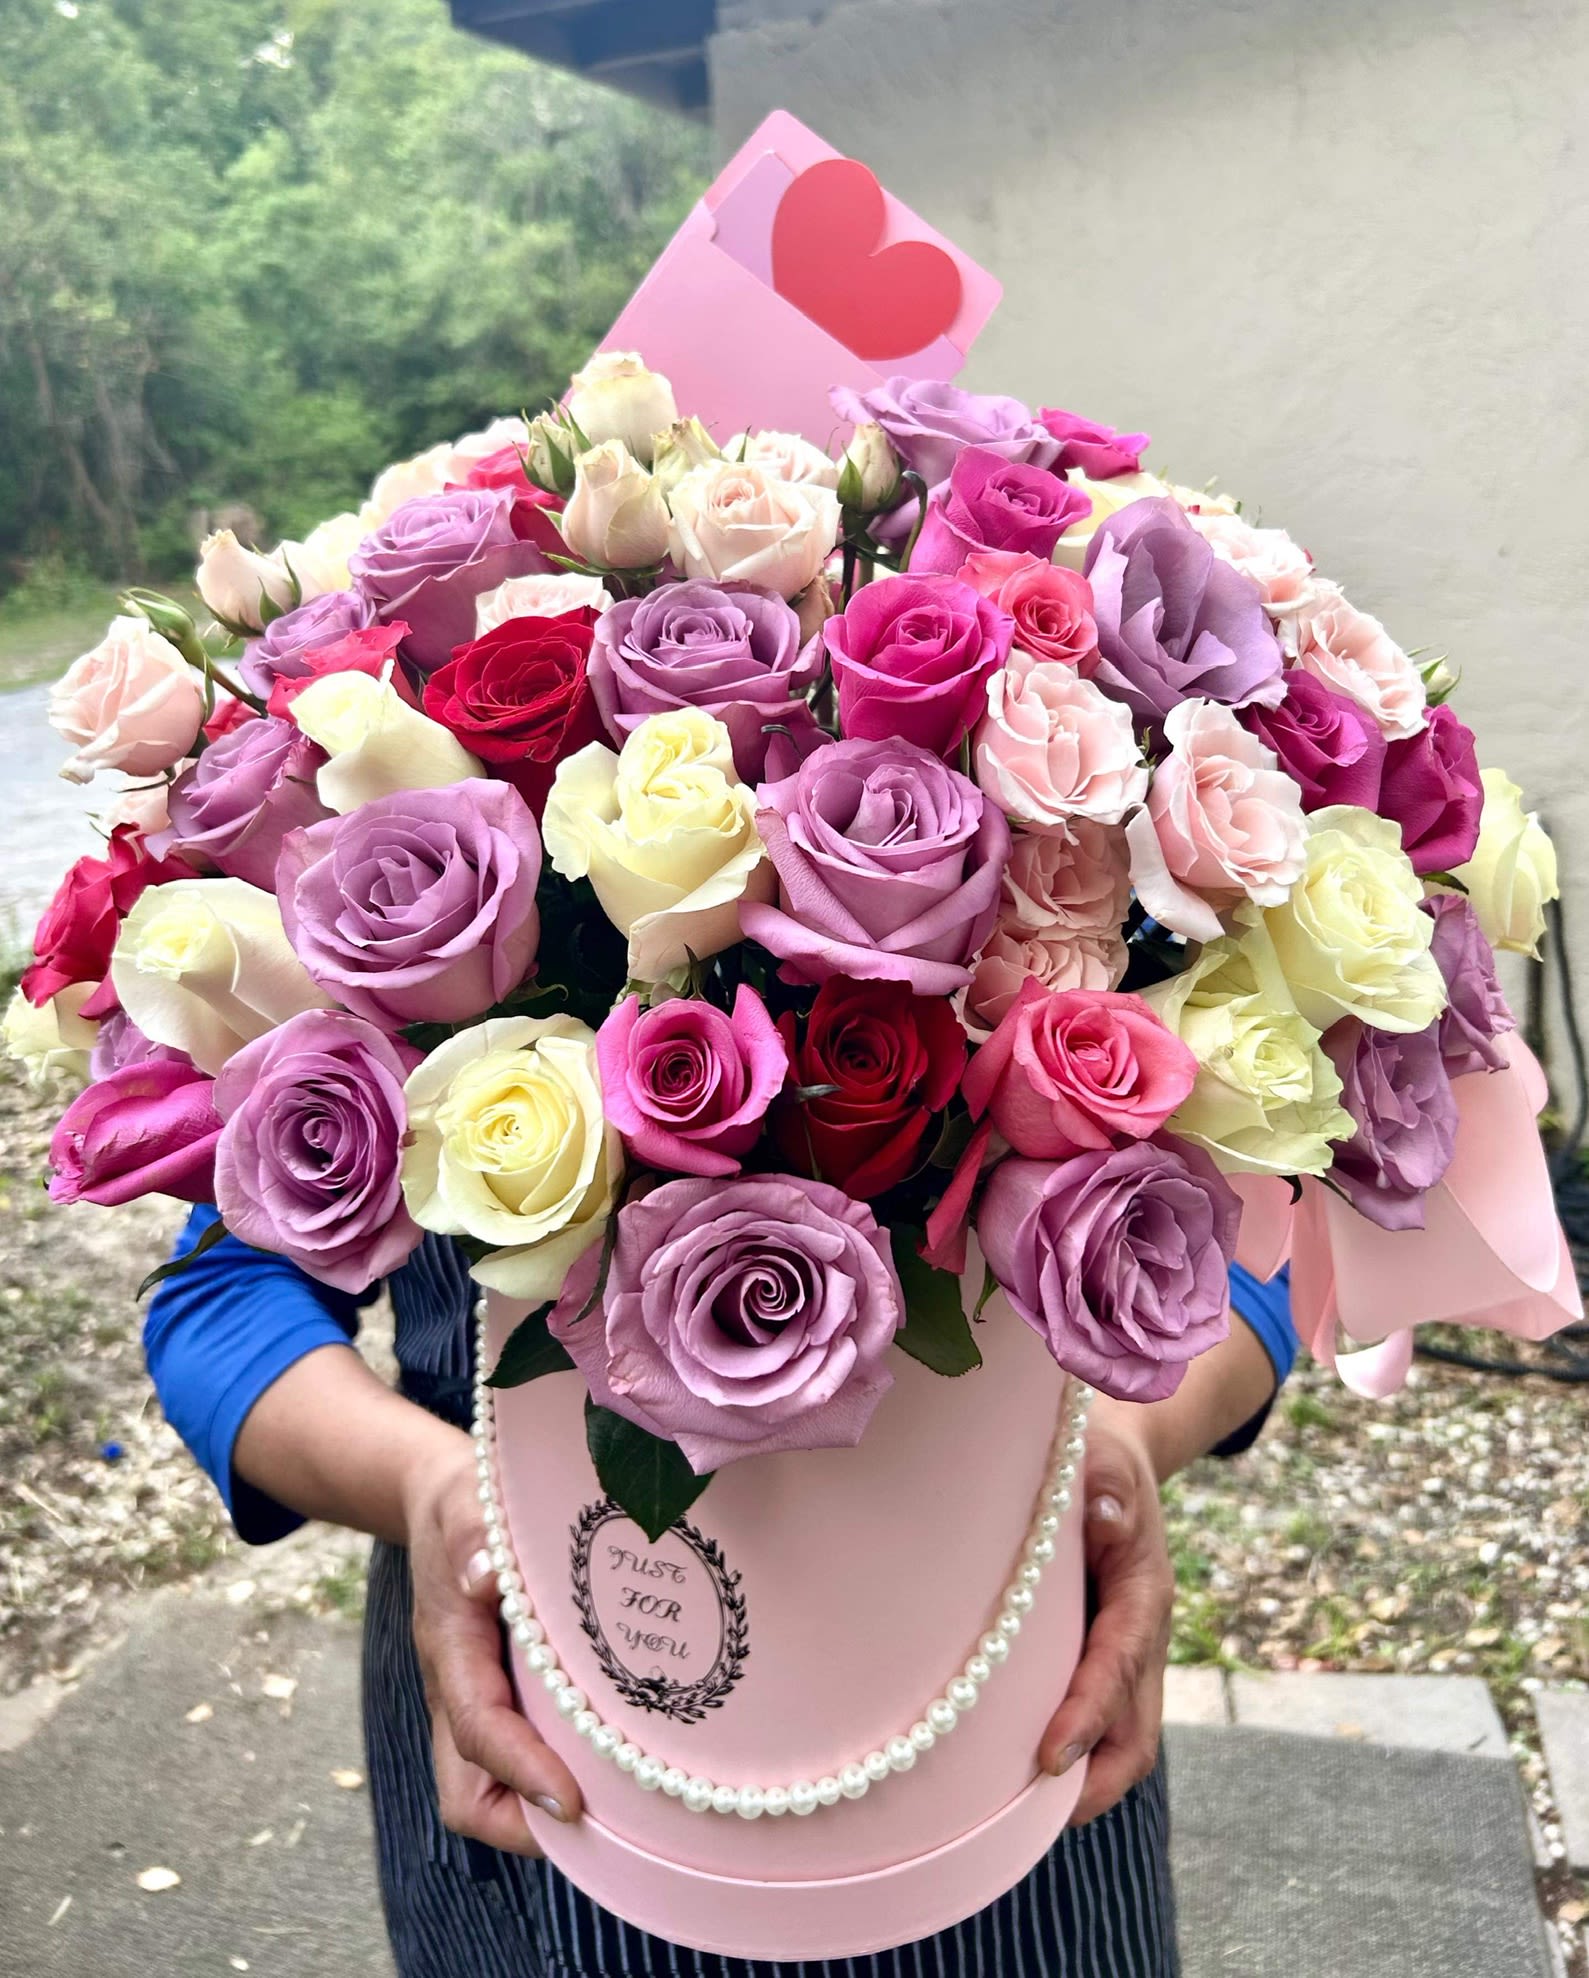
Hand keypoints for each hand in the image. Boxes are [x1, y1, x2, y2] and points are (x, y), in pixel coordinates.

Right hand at [404, 1439, 583, 1853]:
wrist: (436, 1498)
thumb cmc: (460, 1500)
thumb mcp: (464, 1500)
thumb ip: (470, 1532)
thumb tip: (485, 1574)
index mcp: (450, 1648)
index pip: (480, 1730)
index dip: (524, 1770)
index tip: (573, 1800)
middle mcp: (455, 1689)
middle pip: (468, 1793)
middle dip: (525, 1825)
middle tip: (606, 1825)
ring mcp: (472, 1699)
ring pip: (488, 1787)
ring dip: (540, 1810)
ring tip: (620, 1809)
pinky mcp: (496, 1696)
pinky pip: (513, 1759)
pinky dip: (551, 1776)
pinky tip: (615, 1760)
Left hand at [1038, 1407, 1172, 1823]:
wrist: (1117, 1463)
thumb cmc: (1100, 1459)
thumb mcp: (1106, 1457)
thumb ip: (1107, 1483)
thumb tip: (1104, 1515)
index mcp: (1142, 1593)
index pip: (1118, 1667)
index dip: (1087, 1716)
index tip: (1048, 1756)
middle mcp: (1141, 1636)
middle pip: (1136, 1732)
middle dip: (1094, 1780)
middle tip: (1032, 1818)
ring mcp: (1126, 1654)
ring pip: (1121, 1738)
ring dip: (1082, 1780)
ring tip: (1017, 1818)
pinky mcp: (1102, 1658)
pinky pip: (1097, 1720)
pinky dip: (1071, 1756)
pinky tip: (1013, 1778)